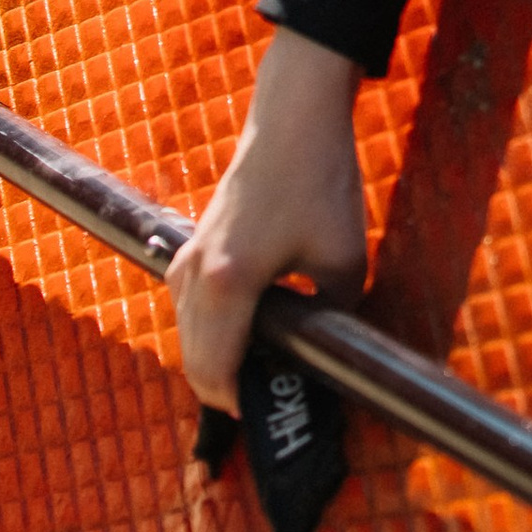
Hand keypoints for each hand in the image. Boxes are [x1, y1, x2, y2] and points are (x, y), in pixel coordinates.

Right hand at [168, 30, 368, 412]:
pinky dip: (210, 329)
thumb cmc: (319, 180)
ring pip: (188, 333)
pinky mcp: (193, 243)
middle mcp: (195, 274)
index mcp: (229, 285)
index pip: (215, 371)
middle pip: (194, 360)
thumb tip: (329, 353)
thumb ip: (332, 315)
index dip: (239, 404)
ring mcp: (188, 256)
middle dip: (227, 389)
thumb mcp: (344, 260)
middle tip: (272, 400)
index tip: (271, 415)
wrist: (293, 117)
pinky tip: (252, 328)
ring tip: (267, 366)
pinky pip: (190, 306)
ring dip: (217, 358)